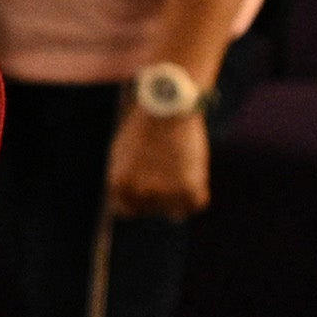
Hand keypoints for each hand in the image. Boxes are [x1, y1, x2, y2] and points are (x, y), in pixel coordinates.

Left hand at [106, 96, 209, 219]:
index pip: (126, 210)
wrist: (168, 104)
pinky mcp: (188, 189)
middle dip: (160, 195)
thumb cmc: (146, 125)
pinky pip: (196, 204)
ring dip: (179, 194)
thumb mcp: (123, 153)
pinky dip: (198, 191)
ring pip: (176, 211)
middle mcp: (138, 193)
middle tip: (168, 169)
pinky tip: (193, 172)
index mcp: (118, 184)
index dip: (139, 199)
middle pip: (153, 210)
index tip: (149, 186)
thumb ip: (126, 181)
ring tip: (180, 167)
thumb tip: (131, 205)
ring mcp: (163, 193)